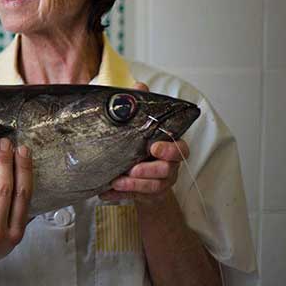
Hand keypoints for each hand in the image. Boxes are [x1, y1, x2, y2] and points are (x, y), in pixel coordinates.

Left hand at [100, 81, 186, 205]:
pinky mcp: (147, 196)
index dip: (169, 149)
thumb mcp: (139, 123)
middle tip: (132, 169)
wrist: (134, 168)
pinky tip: (105, 194)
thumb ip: (141, 106)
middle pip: (168, 171)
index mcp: (170, 147)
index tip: (153, 147)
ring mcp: (160, 182)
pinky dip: (120, 197)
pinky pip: (136, 199)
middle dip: (149, 171)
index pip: (180, 149)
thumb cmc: (139, 142)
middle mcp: (169, 166)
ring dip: (134, 186)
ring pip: (154, 187)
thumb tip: (140, 86)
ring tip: (116, 182)